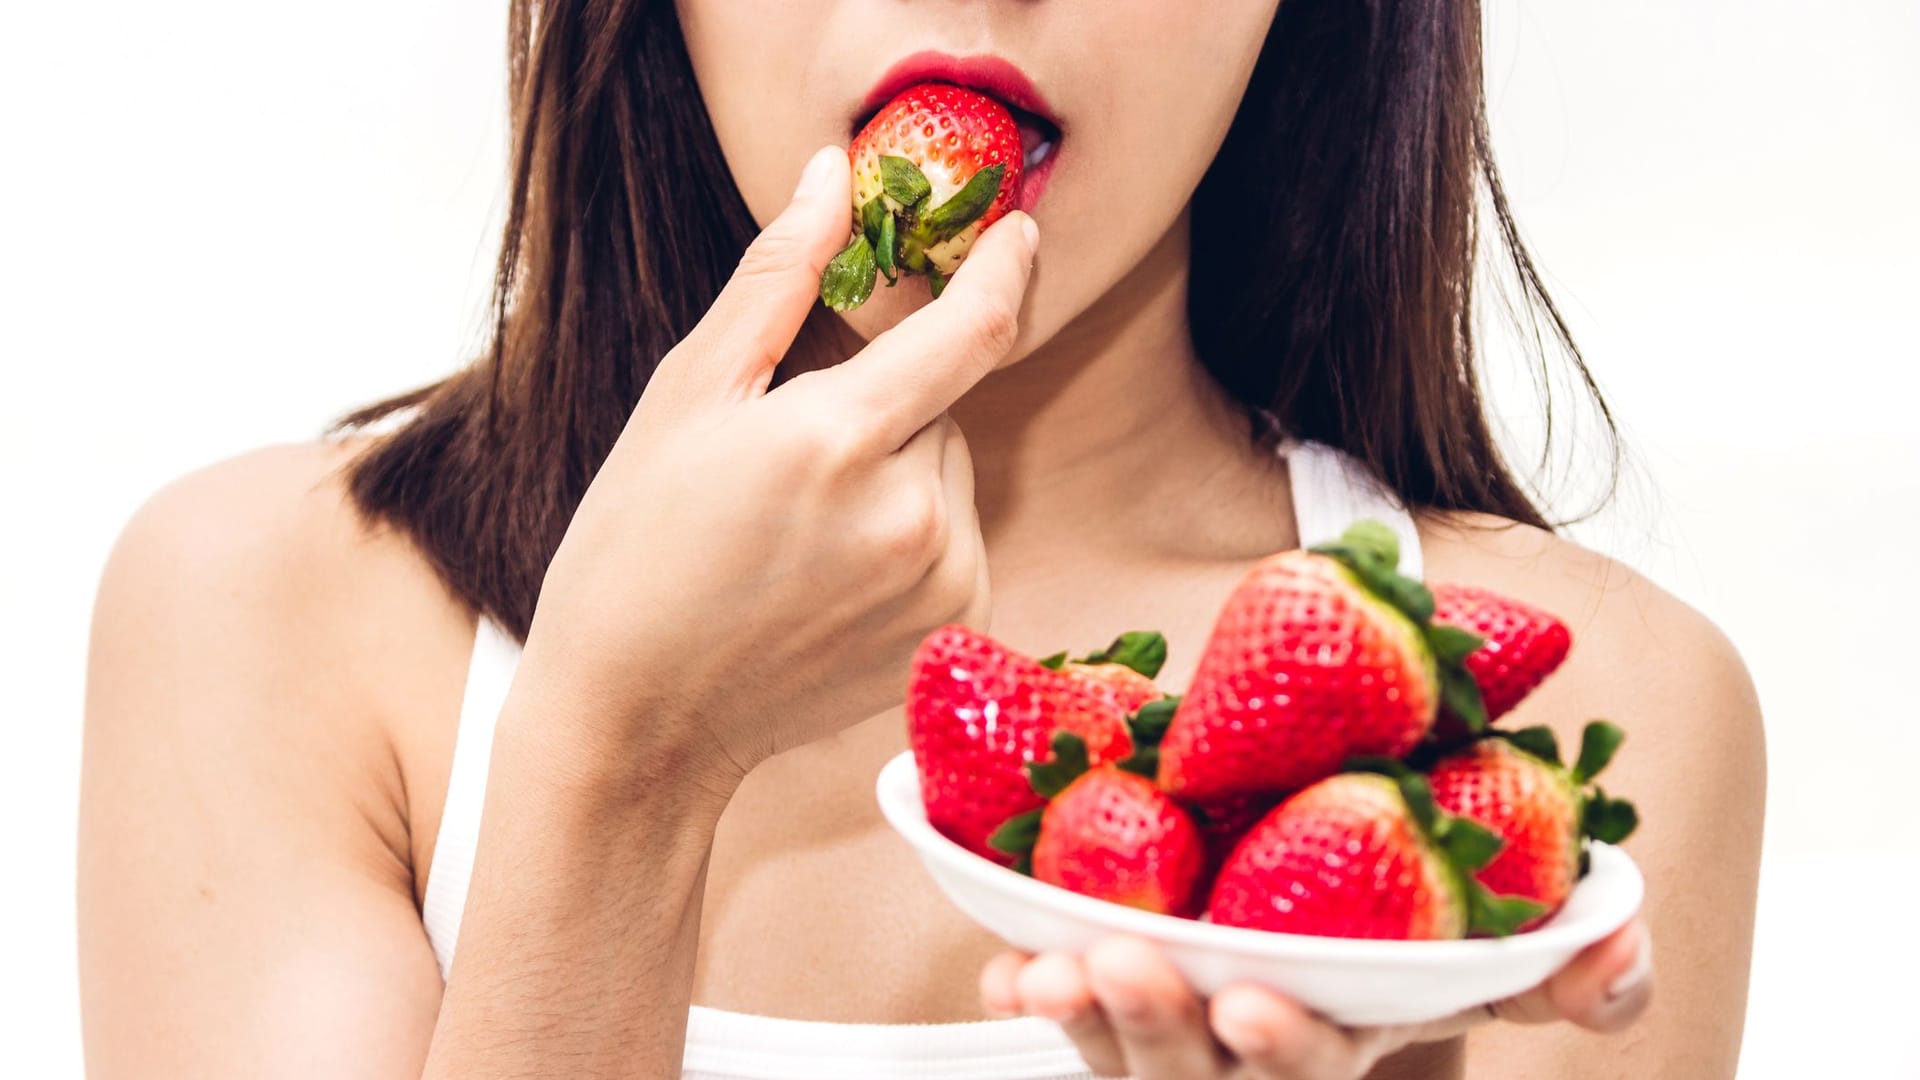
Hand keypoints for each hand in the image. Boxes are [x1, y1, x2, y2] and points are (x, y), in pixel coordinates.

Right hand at [522, 145, 1038, 787]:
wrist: (639, 715)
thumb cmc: (639, 545)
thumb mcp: (688, 393)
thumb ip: (778, 274)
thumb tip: (834, 172)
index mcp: (839, 439)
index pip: (973, 329)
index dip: (1005, 266)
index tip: (1020, 228)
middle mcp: (912, 517)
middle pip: (943, 404)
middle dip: (887, 400)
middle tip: (792, 453)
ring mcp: (942, 584)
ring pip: (951, 472)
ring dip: (901, 469)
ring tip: (801, 528)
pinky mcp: (957, 634)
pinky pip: (959, 539)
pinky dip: (914, 535)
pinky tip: (832, 574)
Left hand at [980, 918, 1653, 1077]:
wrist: (1337, 881)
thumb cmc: (1420, 926)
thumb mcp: (1508, 943)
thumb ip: (1584, 963)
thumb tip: (1610, 958)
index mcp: (1345, 1036)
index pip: (1315, 1064)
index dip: (1285, 1045)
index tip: (1252, 1001)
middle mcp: (1252, 1052)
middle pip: (1198, 1073)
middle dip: (1159, 1029)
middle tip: (1122, 960)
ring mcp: (1177, 1040)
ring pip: (1120, 1055)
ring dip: (1079, 1016)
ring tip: (1044, 968)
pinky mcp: (1116, 1007)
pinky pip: (1064, 1021)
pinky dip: (1029, 995)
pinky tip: (1007, 970)